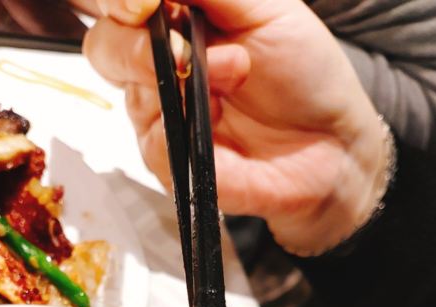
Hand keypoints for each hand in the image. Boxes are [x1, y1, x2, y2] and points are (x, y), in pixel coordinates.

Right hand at [83, 0, 389, 254]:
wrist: (331, 142)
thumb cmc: (303, 73)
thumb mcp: (265, 6)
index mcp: (175, 21)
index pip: (119, 5)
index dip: (118, 1)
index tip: (143, 2)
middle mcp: (158, 66)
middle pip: (104, 47)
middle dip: (134, 42)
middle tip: (184, 48)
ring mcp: (161, 116)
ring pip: (127, 92)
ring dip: (178, 78)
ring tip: (234, 73)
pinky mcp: (172, 162)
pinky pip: (155, 140)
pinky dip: (190, 123)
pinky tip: (222, 118)